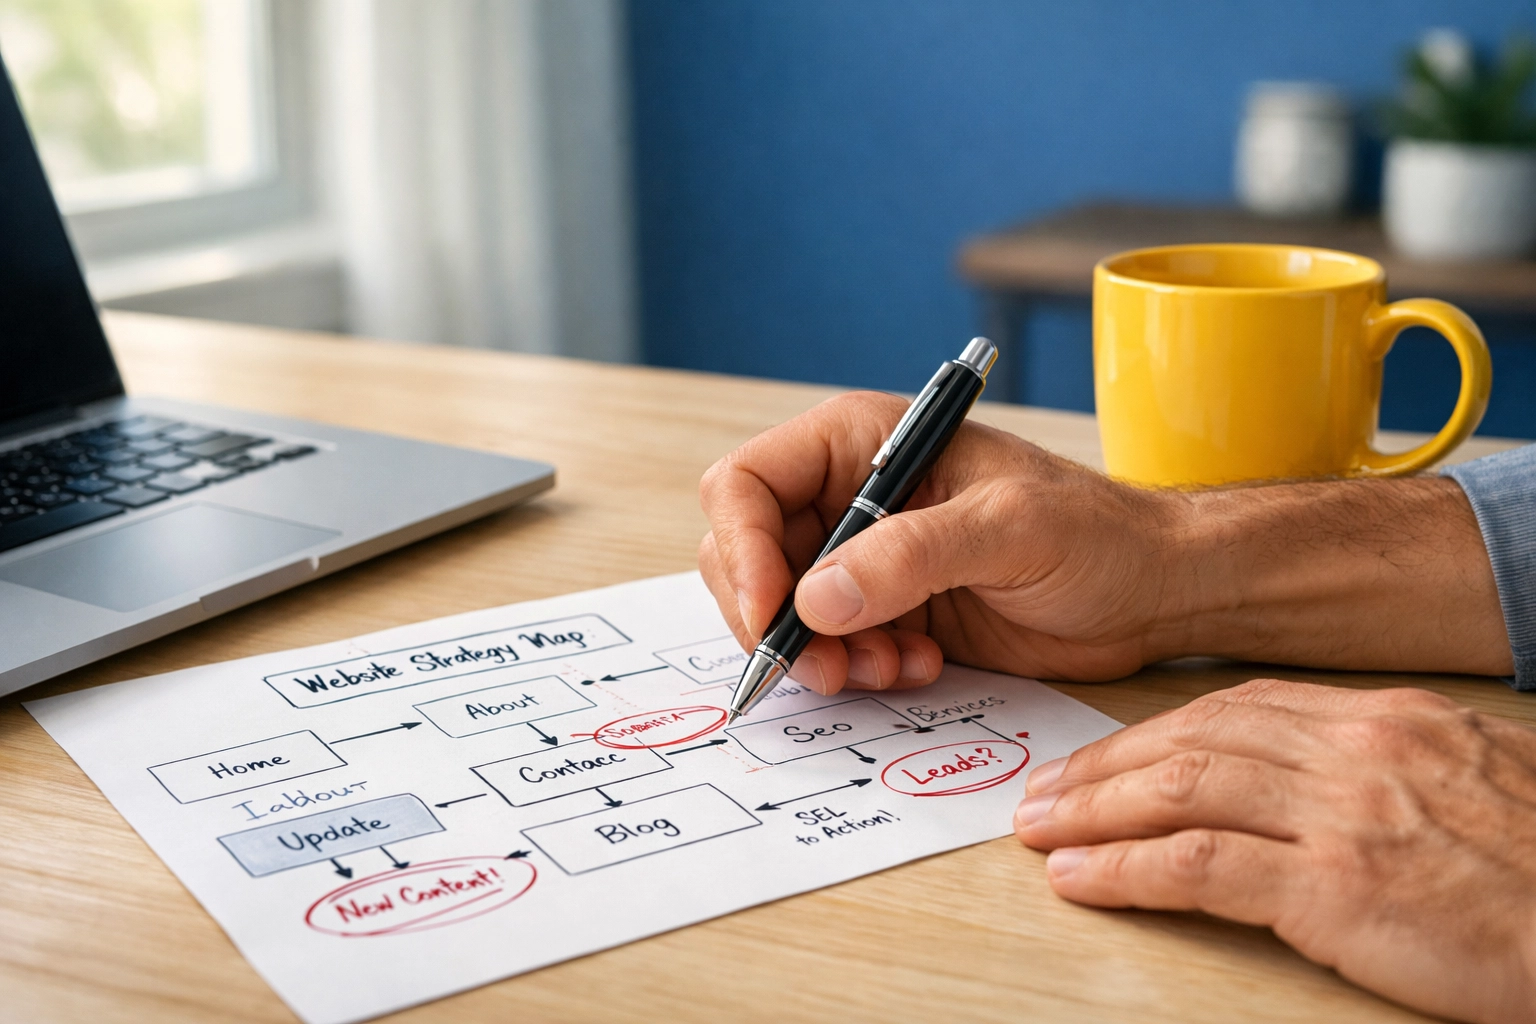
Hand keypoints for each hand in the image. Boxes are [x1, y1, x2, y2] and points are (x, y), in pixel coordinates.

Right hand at [698, 391, 1508, 693]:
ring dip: (819, 654)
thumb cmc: (1098, 534)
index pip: (747, 483)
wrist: (1153, 590)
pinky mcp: (888, 608)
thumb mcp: (1010, 530)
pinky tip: (917, 667)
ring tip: (889, 669)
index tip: (775, 617)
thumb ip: (912, 556)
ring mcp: (866, 554)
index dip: (741, 551)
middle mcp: (850, 494)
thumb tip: (815, 599)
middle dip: (776, 618)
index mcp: (863, 442)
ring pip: (782, 609)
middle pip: (746, 553)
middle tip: (829, 667)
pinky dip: (854, 669)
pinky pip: (829, 646)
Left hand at [1016, 679, 1535, 1023]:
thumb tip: (1303, 774)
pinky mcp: (1337, 889)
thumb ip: (1385, 765)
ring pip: (1180, 790)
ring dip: (1095, 811)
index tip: (1104, 759)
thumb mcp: (1472, 780)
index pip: (1236, 709)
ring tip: (1041, 831)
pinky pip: (1198, 866)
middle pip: (1192, 739)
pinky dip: (1126, 871)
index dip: (1154, 734)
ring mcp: (1343, 816)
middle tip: (1045, 792)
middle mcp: (1354, 751)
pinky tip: (1083, 880)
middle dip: (1105, 767)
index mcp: (1384, 721)